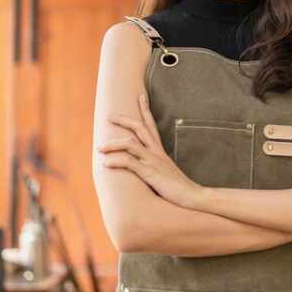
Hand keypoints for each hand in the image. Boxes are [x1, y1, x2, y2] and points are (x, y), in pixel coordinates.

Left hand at [98, 94, 203, 208]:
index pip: (152, 124)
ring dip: (112, 144)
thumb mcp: (165, 171)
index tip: (140, 96)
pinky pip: (129, 163)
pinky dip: (115, 161)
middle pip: (139, 128)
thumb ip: (156, 164)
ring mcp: (153, 161)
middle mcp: (156, 152)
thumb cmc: (178, 186)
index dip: (146, 109)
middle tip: (108, 116)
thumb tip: (146, 164)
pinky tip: (106, 164)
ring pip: (130, 144)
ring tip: (99, 148)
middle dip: (123, 120)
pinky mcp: (150, 173)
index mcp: (160, 150)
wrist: (192, 196)